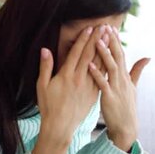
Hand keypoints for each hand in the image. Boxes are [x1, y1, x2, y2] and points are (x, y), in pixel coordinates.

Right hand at [32, 25, 105, 153]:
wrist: (60, 126)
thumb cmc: (48, 106)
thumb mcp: (41, 85)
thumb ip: (45, 66)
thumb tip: (45, 50)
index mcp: (66, 75)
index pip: (77, 53)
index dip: (84, 40)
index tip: (90, 28)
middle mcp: (80, 79)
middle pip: (90, 56)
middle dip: (97, 40)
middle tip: (104, 27)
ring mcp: (89, 86)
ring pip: (99, 65)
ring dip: (105, 50)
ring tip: (110, 38)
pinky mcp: (94, 94)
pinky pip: (102, 77)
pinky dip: (107, 66)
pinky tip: (112, 58)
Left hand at [89, 26, 148, 151]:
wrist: (126, 127)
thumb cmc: (127, 105)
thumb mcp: (133, 86)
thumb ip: (137, 71)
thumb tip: (147, 57)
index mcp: (125, 76)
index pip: (120, 54)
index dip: (116, 41)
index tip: (110, 27)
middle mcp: (122, 80)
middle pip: (117, 57)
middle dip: (111, 42)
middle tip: (105, 27)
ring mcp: (116, 88)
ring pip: (110, 68)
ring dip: (104, 54)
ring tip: (97, 41)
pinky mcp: (109, 98)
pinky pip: (102, 84)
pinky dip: (97, 74)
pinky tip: (89, 65)